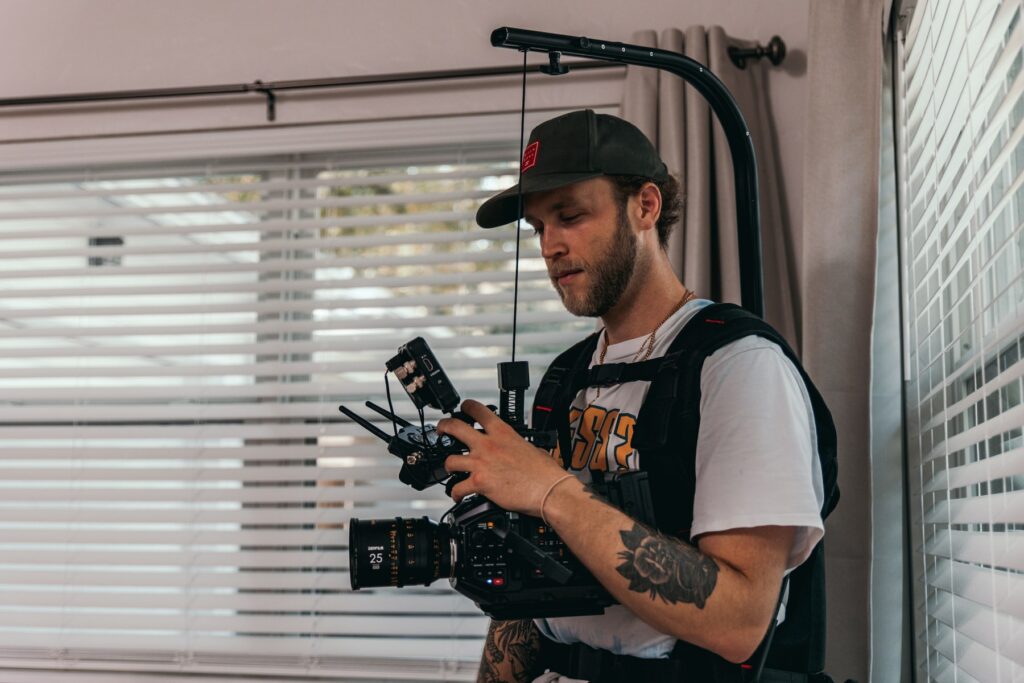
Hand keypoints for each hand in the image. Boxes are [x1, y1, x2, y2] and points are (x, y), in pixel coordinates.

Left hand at [437, 399, 568, 515]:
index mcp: (503, 433)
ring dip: (448, 467)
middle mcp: (489, 445)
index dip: (466, 407)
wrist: (549, 491)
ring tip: (451, 471)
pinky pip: (458, 488)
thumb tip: (514, 448)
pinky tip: (458, 495)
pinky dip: (456, 493)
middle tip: (441, 431)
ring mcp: (482, 463)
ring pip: (450, 460)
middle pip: (455, 427)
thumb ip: (515, 444)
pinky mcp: (480, 483)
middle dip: (443, 427)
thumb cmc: (545, 473)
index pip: (478, 410)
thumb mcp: (531, 447)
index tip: (463, 408)